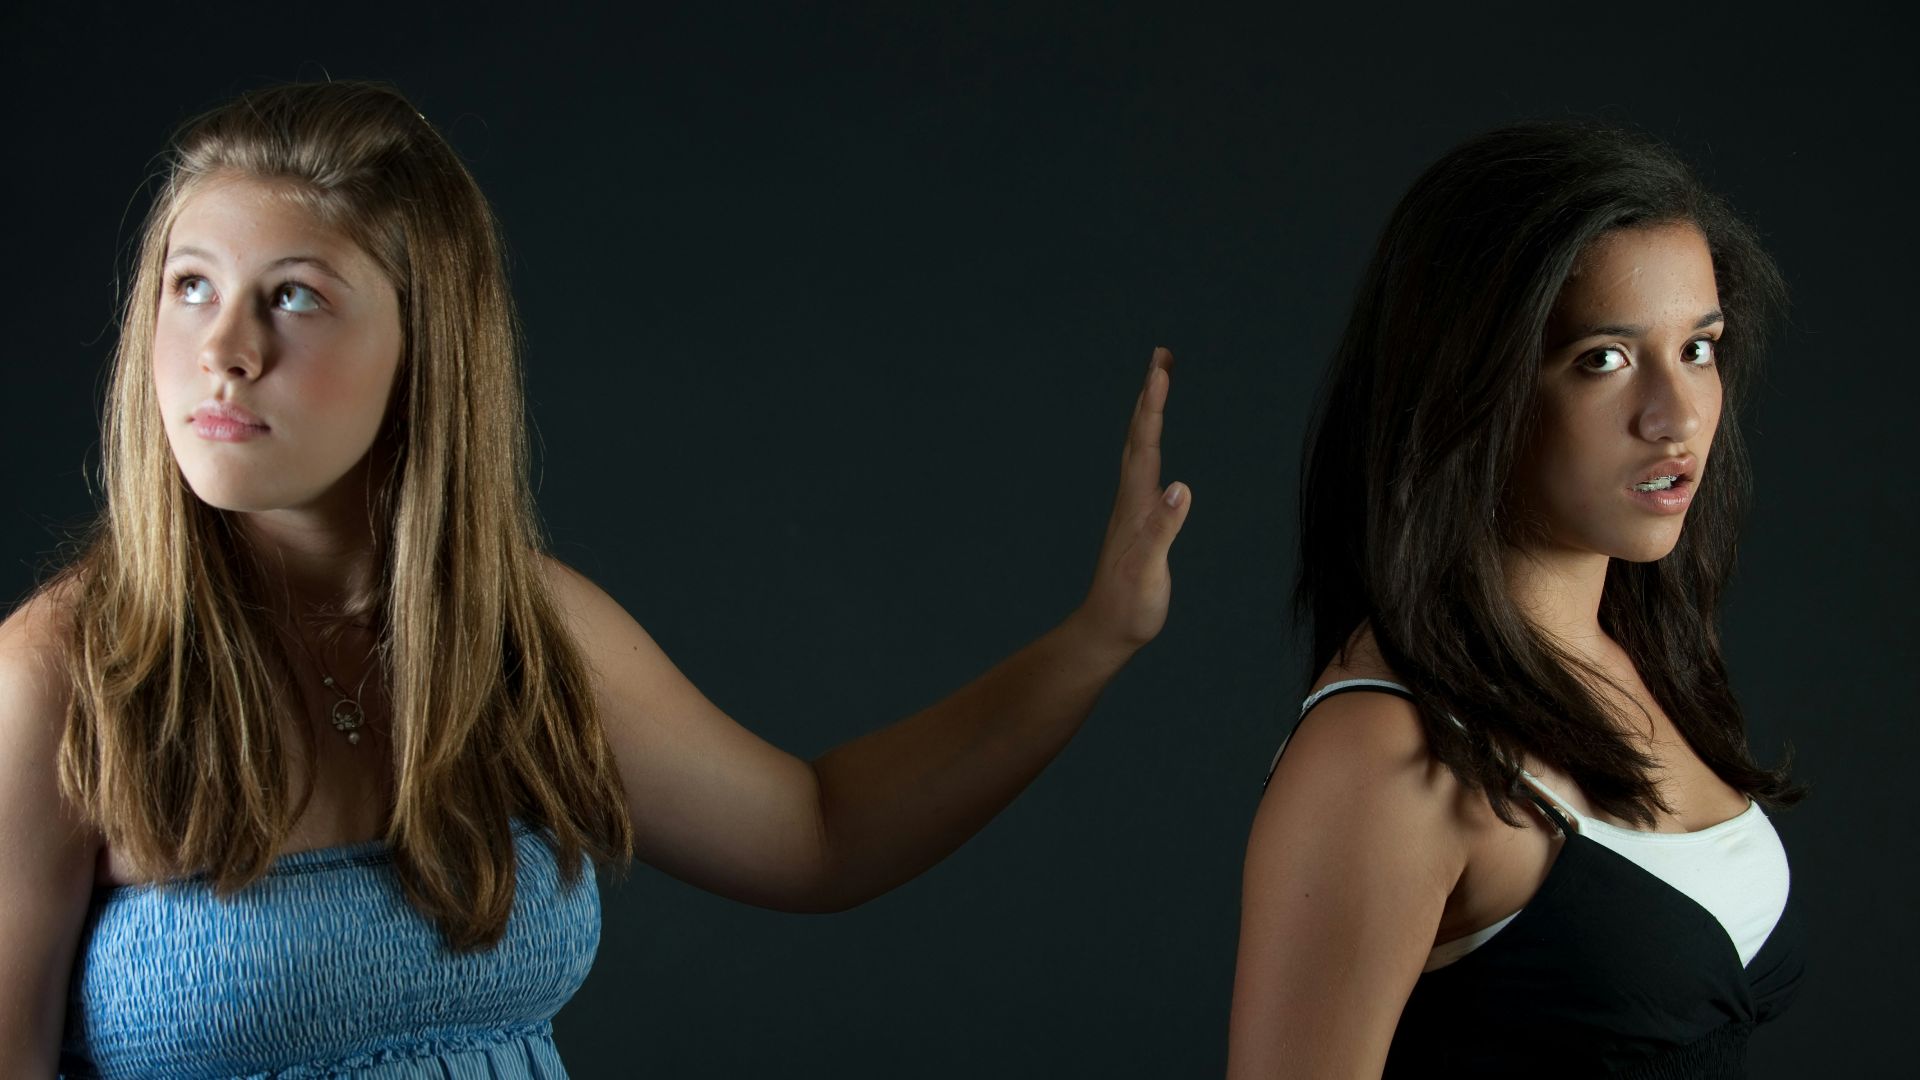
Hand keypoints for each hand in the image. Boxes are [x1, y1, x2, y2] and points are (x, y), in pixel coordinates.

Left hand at [1072, 346, 1190, 654]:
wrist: (1106, 631)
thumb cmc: (1130, 607)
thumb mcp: (1149, 572)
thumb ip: (1163, 530)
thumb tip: (1180, 488)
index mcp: (1136, 505)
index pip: (1146, 443)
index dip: (1154, 404)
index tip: (1161, 367)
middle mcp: (1131, 499)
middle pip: (1139, 434)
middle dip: (1151, 393)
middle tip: (1162, 355)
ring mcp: (1132, 508)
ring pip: (1139, 447)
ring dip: (1148, 412)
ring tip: (1158, 384)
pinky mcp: (1136, 520)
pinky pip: (1144, 467)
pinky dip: (1150, 442)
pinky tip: (1153, 443)